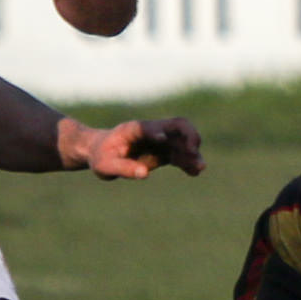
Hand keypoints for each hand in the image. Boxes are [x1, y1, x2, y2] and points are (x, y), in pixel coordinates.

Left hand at [69, 114, 205, 177]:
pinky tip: (194, 173)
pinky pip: (181, 155)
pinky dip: (188, 162)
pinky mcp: (164, 152)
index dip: (159, 132)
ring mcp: (160, 141)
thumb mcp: (104, 165)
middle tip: (193, 152)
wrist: (101, 153)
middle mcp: (152, 131)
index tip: (164, 141)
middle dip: (189, 136)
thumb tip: (144, 174)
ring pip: (184, 141)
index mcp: (135, 129)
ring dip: (193, 152)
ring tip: (200, 168)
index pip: (152, 126)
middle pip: (178, 125)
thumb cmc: (100, 156)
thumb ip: (123, 168)